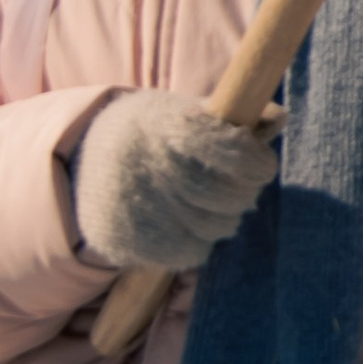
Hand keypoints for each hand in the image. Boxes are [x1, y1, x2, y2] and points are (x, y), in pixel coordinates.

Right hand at [69, 90, 279, 273]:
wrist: (84, 163)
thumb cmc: (152, 134)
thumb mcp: (185, 111)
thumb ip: (230, 116)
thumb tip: (278, 117)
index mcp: (163, 122)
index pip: (229, 147)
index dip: (255, 162)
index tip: (261, 165)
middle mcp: (145, 163)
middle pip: (225, 194)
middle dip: (242, 193)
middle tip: (240, 189)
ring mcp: (132, 205)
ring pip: (213, 227)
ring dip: (222, 219)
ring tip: (208, 206)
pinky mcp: (124, 239)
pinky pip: (189, 252)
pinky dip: (197, 242)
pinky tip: (186, 224)